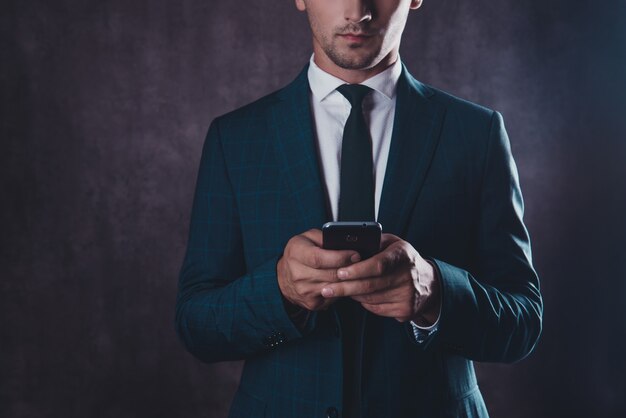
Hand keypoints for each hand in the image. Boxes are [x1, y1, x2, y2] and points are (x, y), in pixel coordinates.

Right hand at [277, 229, 360, 311]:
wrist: (283, 277)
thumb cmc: (299, 253)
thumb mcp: (307, 238)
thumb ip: (324, 237)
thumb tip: (345, 241)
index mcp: (296, 253)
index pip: (319, 258)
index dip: (340, 257)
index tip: (355, 254)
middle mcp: (298, 275)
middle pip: (331, 274)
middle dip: (350, 268)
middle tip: (362, 263)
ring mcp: (305, 291)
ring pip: (335, 287)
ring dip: (349, 280)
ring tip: (357, 272)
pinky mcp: (312, 303)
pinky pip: (334, 296)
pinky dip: (342, 289)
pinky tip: (346, 282)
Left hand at [320, 234, 440, 323]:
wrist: (429, 284)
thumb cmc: (403, 259)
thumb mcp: (394, 243)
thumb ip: (375, 241)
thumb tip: (349, 243)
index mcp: (403, 255)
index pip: (378, 264)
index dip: (357, 270)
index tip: (340, 272)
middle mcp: (407, 276)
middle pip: (370, 286)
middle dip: (344, 288)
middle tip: (326, 289)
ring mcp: (407, 295)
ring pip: (370, 298)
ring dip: (351, 295)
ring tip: (337, 290)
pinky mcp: (405, 311)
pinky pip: (376, 308)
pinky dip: (363, 302)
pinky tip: (357, 296)